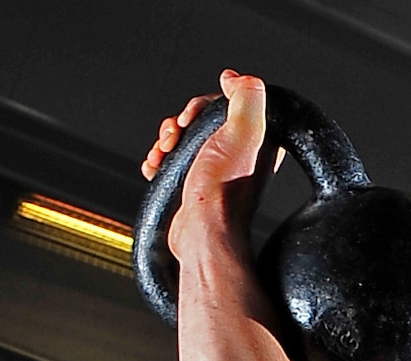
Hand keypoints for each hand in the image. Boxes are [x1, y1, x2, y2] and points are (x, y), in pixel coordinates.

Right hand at [140, 69, 270, 258]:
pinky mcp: (193, 188)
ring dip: (165, 141)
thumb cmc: (224, 189)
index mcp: (255, 141)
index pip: (224, 105)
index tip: (192, 118)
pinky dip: (158, 161)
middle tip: (174, 137)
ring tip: (162, 155)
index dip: (201, 105)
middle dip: (179, 124)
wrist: (203, 231)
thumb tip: (233, 78)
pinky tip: (155, 167)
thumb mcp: (244, 130)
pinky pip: (171, 163)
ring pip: (183, 140)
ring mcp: (214, 173)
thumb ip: (247, 95)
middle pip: (199, 121)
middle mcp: (237, 156)